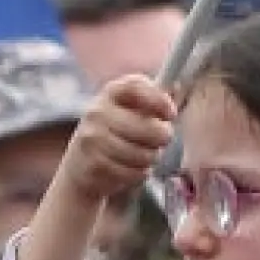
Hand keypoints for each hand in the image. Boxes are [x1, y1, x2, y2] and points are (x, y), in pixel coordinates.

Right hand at [60, 75, 175, 204]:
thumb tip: (178, 86)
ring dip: (151, 158)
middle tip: (162, 141)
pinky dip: (139, 173)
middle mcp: (98, 111)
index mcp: (112, 92)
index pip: (135, 86)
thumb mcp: (130, 109)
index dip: (158, 99)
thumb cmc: (117, 132)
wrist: (81, 164)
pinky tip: (133, 168)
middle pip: (146, 127)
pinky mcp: (93, 164)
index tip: (171, 114)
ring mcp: (93, 138)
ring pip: (142, 154)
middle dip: (162, 138)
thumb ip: (153, 100)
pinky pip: (132, 172)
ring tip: (147, 156)